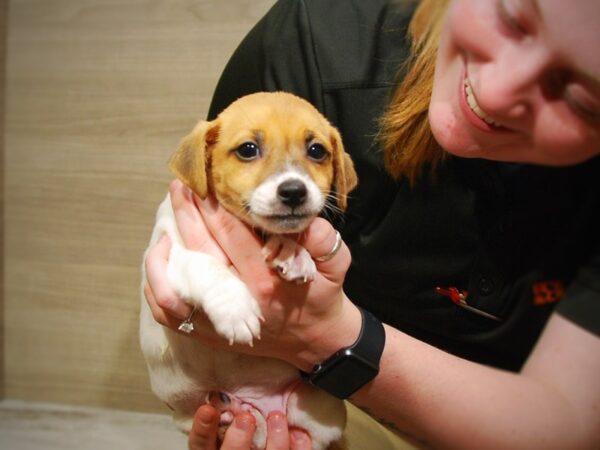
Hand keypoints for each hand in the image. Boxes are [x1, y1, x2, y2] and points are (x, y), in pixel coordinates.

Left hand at [144, 180, 361, 369]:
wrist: (318, 341)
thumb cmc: (324, 296)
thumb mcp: (336, 265)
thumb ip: (323, 239)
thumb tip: (302, 220)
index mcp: (267, 279)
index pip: (231, 234)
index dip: (213, 205)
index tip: (204, 182)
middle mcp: (238, 299)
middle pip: (200, 249)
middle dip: (186, 213)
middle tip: (179, 187)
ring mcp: (219, 320)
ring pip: (176, 283)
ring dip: (164, 249)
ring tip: (166, 222)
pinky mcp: (210, 334)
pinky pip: (170, 313)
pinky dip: (157, 287)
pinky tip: (162, 262)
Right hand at [188, 405, 311, 449]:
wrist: (258, 447)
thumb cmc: (240, 435)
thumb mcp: (223, 430)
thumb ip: (224, 416)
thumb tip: (222, 389)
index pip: (201, 445)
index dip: (202, 429)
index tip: (208, 409)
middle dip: (238, 439)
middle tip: (245, 417)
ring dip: (274, 440)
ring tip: (276, 417)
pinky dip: (298, 448)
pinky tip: (299, 434)